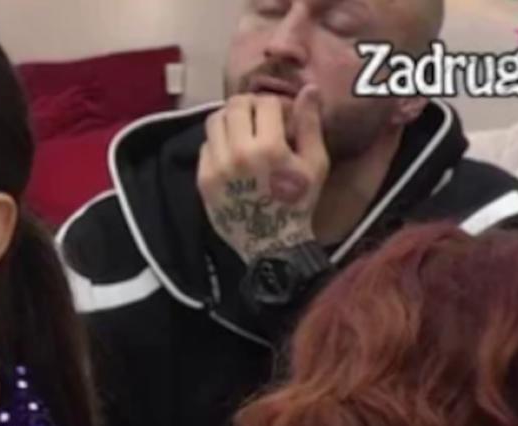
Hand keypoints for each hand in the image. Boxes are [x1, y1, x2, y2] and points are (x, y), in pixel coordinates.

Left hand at [197, 87, 328, 264]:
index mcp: (268, 148)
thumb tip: (309, 88)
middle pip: (235, 105)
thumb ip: (310, 124)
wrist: (271, 244)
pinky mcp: (202, 179)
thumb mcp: (314, 164)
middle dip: (251, 107)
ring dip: (230, 120)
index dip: (277, 106)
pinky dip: (219, 143)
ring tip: (244, 133)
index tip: (283, 119)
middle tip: (261, 120)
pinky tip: (233, 154)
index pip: (265, 103)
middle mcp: (237, 153)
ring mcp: (216, 166)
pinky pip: (205, 146)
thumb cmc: (299, 204)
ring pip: (214, 121)